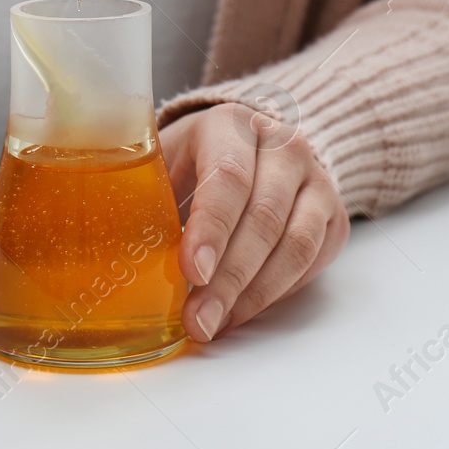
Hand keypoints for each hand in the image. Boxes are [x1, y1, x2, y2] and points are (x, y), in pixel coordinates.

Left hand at [159, 102, 348, 341]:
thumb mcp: (166, 160)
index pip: (229, 177)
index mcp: (233, 125)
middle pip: (264, 218)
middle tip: (198, 320)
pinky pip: (311, 263)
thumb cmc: (196, 160)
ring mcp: (318, 180)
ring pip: (296, 245)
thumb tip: (114, 255)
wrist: (254, 147)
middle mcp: (285, 146)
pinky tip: (238, 311)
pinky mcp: (334, 216)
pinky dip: (274, 294)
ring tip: (214, 323)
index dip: (211, 229)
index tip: (191, 272)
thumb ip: (147, 196)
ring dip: (253, 294)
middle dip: (229, 278)